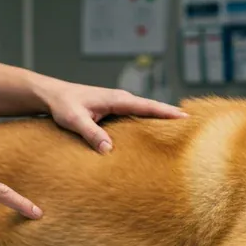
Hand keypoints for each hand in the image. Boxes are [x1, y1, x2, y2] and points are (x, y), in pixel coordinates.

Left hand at [38, 81, 186, 153]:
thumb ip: (91, 133)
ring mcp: (118, 104)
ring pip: (144, 112)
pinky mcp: (113, 110)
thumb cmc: (63, 105)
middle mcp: (121, 99)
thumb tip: (109, 150)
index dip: (166, 112)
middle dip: (171, 115)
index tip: (185, 118)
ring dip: (160, 118)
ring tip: (180, 130)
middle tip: (193, 126)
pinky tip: (154, 131)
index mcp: (117, 99)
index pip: (147, 106)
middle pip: (152, 108)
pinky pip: (136, 115)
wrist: (51, 94)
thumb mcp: (75, 120)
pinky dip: (147, 121)